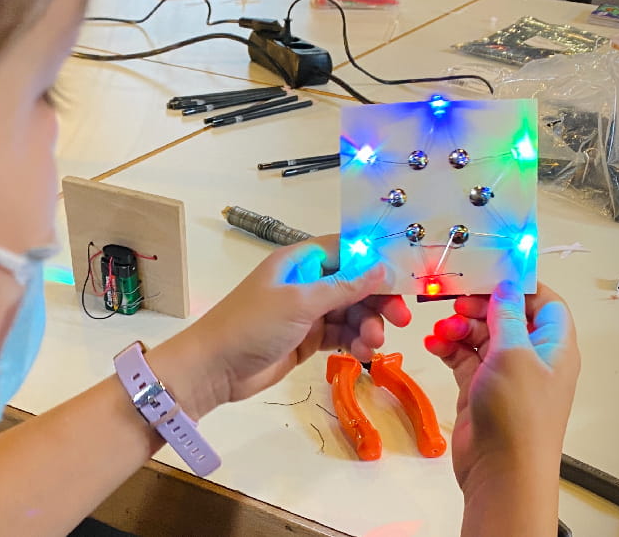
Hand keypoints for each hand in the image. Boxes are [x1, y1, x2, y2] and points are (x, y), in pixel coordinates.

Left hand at [181, 235, 410, 405]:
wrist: (215, 368)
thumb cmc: (252, 325)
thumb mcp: (300, 303)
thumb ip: (344, 287)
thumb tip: (382, 269)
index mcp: (299, 261)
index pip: (348, 251)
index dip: (376, 263)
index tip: (403, 279)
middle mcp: (305, 282)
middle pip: (354, 283)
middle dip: (378, 300)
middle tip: (402, 319)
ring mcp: (306, 311)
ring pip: (351, 311)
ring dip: (368, 325)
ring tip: (374, 344)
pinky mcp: (306, 338)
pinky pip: (341, 334)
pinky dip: (355, 341)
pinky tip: (364, 353)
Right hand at [424, 281, 579, 533]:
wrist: (502, 471)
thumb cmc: (518, 412)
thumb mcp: (514, 354)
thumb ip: (506, 315)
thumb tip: (506, 285)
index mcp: (554, 345)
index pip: (544, 302)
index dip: (519, 286)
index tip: (488, 274)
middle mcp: (532, 356)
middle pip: (507, 315)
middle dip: (480, 305)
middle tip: (454, 301)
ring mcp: (505, 373)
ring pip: (482, 335)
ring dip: (460, 326)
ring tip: (442, 329)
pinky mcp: (480, 388)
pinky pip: (464, 357)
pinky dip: (449, 347)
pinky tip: (434, 344)